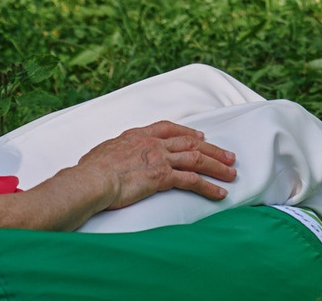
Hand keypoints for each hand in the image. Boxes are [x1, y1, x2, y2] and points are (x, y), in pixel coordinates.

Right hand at [65, 121, 237, 213]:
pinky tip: (219, 193)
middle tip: (228, 156)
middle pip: (190, 143)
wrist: (92, 179)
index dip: (187, 132)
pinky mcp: (162, 176)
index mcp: (137, 135)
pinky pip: (192, 180)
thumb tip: (105, 158)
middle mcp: (152, 143)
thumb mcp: (101, 153)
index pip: (168, 128)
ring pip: (196, 159)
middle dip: (212, 149)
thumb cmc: (90, 171)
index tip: (200, 136)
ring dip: (217, 167)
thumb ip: (112, 153)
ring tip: (231, 174)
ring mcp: (159, 158)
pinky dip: (208, 187)